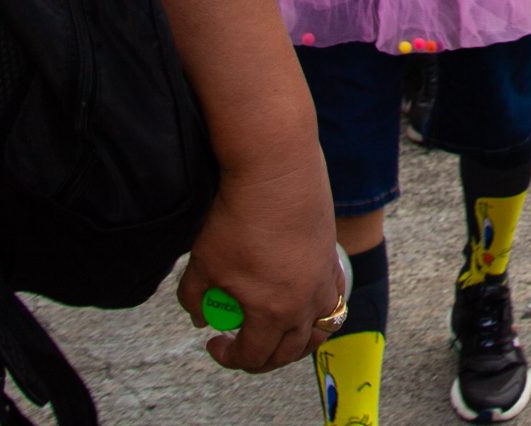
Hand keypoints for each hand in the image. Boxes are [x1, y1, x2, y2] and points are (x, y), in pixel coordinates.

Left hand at [175, 148, 338, 372]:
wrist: (276, 173)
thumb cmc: (238, 219)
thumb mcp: (202, 265)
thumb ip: (195, 300)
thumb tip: (201, 318)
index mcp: (271, 313)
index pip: (254, 356)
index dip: (229, 357)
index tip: (215, 342)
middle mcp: (305, 304)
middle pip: (290, 352)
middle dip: (264, 358)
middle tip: (243, 345)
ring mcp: (324, 281)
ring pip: (321, 329)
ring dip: (299, 340)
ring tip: (279, 332)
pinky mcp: (332, 259)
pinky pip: (335, 300)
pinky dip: (320, 311)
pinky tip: (301, 300)